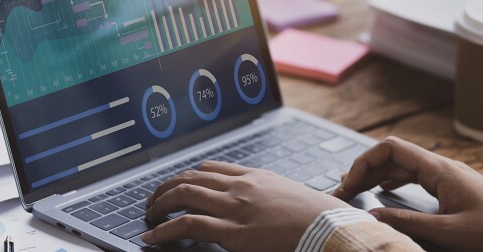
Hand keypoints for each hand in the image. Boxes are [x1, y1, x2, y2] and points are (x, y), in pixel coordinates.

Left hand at [141, 161, 350, 250]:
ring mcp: (235, 207)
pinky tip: (152, 236)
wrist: (334, 229)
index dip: (186, 176)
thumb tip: (260, 207)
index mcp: (256, 176)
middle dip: (165, 188)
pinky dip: (164, 230)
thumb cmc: (321, 217)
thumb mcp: (291, 195)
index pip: (210, 168)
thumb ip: (269, 195)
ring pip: (183, 194)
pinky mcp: (233, 231)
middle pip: (190, 177)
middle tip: (153, 200)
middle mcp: (241, 186)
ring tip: (147, 215)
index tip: (175, 184)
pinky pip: (188, 225)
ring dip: (159, 204)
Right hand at [332, 136, 482, 250]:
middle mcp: (441, 168)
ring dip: (375, 175)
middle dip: (364, 170)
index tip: (350, 186)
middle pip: (392, 156)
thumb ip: (407, 223)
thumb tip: (371, 215)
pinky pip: (413, 175)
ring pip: (401, 165)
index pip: (389, 149)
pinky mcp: (451, 187)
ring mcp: (447, 176)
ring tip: (355, 191)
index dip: (363, 163)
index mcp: (440, 170)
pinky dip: (391, 180)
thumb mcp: (449, 232)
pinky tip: (383, 191)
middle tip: (344, 193)